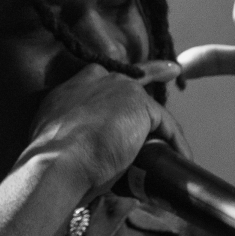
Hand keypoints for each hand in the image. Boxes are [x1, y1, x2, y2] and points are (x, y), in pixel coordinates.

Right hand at [19, 60, 187, 195]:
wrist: (57, 163)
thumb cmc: (52, 164)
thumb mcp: (58, 144)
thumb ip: (74, 140)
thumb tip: (93, 160)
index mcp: (72, 90)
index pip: (101, 79)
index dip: (117, 85)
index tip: (130, 85)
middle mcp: (96, 80)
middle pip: (133, 79)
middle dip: (155, 71)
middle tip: (173, 71)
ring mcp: (120, 88)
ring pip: (151, 110)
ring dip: (166, 133)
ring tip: (178, 154)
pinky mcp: (140, 104)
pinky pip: (167, 125)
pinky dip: (177, 145)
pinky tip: (182, 159)